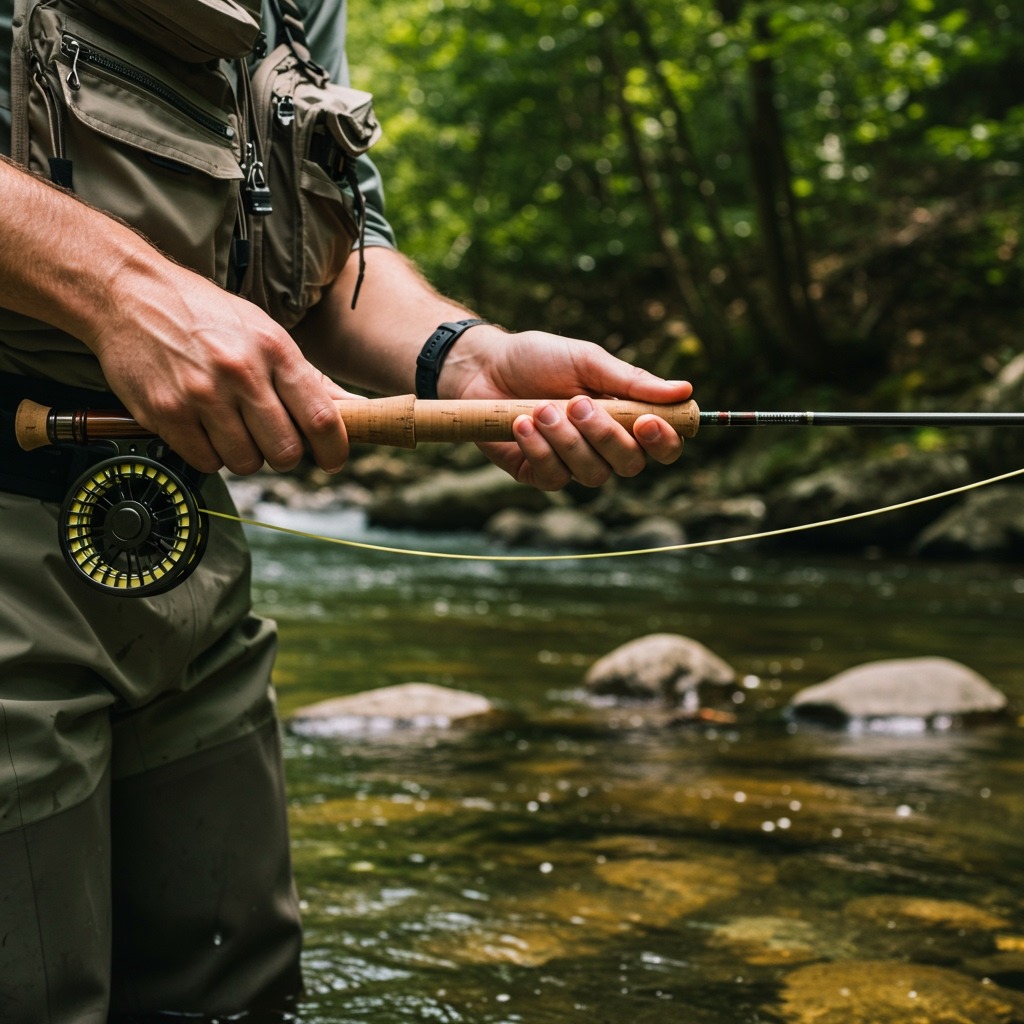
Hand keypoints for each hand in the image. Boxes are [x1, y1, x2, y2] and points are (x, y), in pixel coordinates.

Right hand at [89, 256, 354, 475]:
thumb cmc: (205, 314)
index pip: (321, 419)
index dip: (335, 450)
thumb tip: (354, 409)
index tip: (333, 460)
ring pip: (246, 462)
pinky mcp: (166, 413)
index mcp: (274, 349)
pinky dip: (209, 454)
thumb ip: (308, 377)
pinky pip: (205, 462)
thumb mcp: (264, 331)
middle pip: (285, 452)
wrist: (129, 292)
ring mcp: (201, 395)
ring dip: (244, 455)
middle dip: (283, 454)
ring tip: (230, 426)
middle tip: (270, 437)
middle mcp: (241, 372)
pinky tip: (202, 428)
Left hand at [442, 327, 691, 489]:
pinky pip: (554, 478)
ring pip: (593, 475)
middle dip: (606, 436)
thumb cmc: (538, 359)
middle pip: (630, 465)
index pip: (662, 446)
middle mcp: (604, 447)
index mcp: (625, 418)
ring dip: (568, 441)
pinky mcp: (538, 473)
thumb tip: (684, 390)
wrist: (483, 366)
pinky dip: (539, 449)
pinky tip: (521, 424)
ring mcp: (572, 463)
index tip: (647, 422)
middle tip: (578, 403)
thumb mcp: (587, 360)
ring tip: (541, 408)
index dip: (664, 442)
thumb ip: (631, 380)